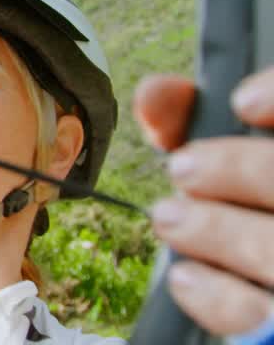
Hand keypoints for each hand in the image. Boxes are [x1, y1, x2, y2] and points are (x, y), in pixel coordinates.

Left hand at [134, 70, 273, 335]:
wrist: (256, 271)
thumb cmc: (246, 202)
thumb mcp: (233, 154)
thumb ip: (197, 121)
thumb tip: (152, 96)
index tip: (242, 103)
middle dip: (241, 171)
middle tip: (184, 168)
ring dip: (219, 232)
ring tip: (168, 217)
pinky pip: (262, 318)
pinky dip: (221, 299)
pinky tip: (184, 276)